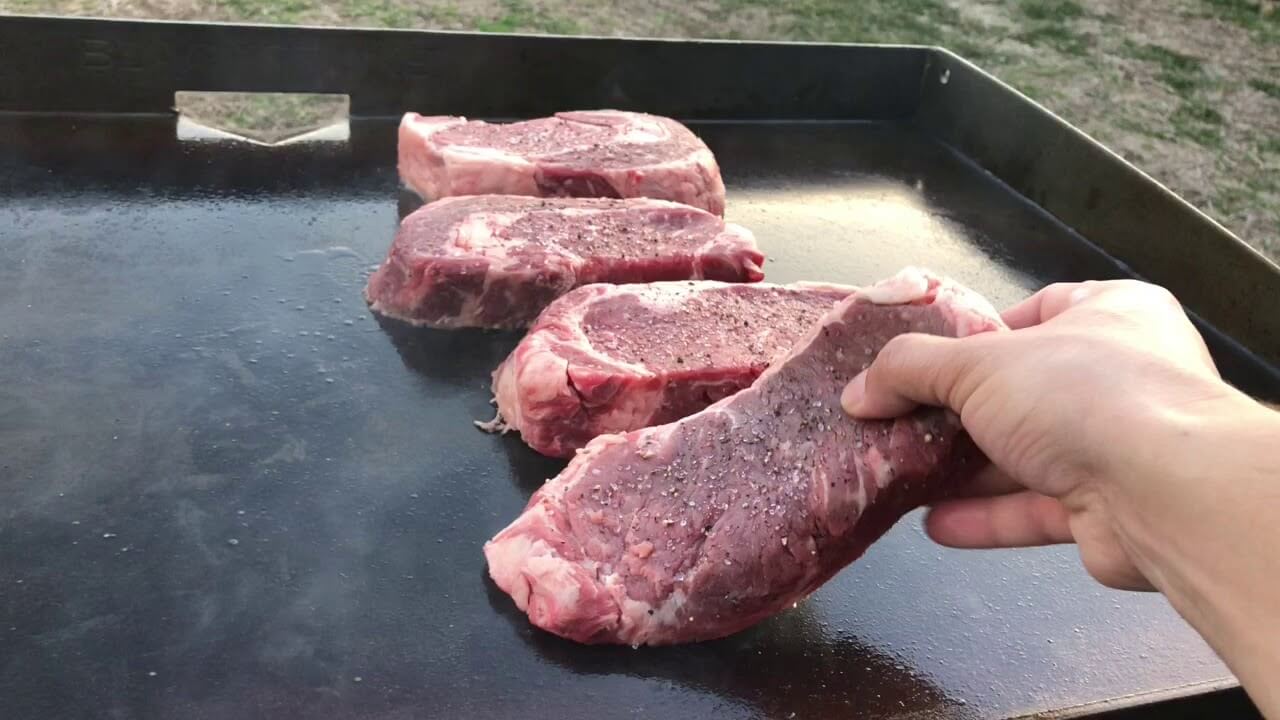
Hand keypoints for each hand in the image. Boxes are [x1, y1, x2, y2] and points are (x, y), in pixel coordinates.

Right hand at [841, 280, 1238, 589]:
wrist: (1164, 491)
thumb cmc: (1084, 394)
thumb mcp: (977, 363)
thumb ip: (909, 369)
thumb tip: (859, 391)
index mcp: (1112, 315)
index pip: (1035, 314)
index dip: (977, 335)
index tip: (929, 360)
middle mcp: (1122, 376)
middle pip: (1020, 391)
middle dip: (957, 413)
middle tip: (900, 423)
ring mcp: (1119, 445)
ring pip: (1025, 455)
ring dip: (964, 471)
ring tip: (903, 475)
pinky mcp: (1108, 509)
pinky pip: (1035, 508)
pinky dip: (984, 516)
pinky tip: (934, 523)